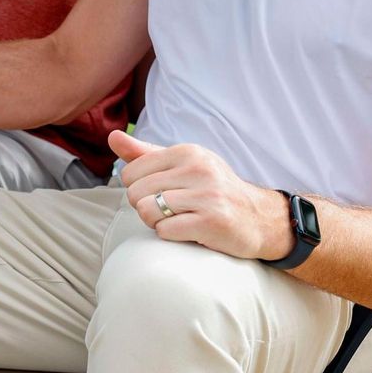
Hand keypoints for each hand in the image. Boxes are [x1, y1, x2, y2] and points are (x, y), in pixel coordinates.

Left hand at [110, 130, 292, 260]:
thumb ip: (145, 153)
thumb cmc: (213, 190)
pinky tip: (188, 231)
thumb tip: (112, 137)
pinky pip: (165, 231)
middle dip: (146, 207)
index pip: (131, 172)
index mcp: (187, 152)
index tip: (161, 193)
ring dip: (156, 222)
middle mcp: (198, 169)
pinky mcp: (212, 222)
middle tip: (170, 210)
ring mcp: (206, 195)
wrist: (258, 217)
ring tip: (177, 219)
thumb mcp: (183, 165)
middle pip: (135, 193)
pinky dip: (170, 235)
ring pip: (147, 212)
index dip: (139, 189)